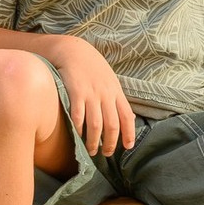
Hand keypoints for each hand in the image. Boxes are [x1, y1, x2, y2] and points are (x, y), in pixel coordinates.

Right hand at [50, 38, 135, 155]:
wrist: (73, 50)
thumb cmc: (92, 67)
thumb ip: (116, 98)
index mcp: (116, 92)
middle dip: (110, 143)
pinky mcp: (75, 92)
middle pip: (112, 125)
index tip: (127, 147)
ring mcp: (91, 93)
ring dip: (94, 141)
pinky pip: (78, 115)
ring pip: (96, 124)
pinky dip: (78, 129)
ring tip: (91, 150)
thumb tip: (128, 117)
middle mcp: (106, 94)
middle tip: (106, 154)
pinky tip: (77, 136)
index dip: (129, 134)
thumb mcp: (110, 80)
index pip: (127, 116)